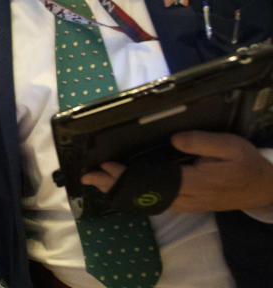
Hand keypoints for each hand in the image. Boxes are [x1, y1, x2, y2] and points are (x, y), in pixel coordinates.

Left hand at [81, 132, 272, 212]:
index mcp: (193, 181)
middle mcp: (185, 196)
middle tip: (88, 176)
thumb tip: (172, 139)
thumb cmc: (245, 164)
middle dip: (114, 184)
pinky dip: (136, 194)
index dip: (126, 175)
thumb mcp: (229, 146)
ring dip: (122, 190)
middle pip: (143, 192)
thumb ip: (201, 142)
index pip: (151, 180)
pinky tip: (124, 187)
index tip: (104, 167)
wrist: (263, 189)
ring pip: (147, 199)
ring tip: (97, 181)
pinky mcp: (187, 203)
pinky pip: (156, 201)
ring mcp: (186, 203)